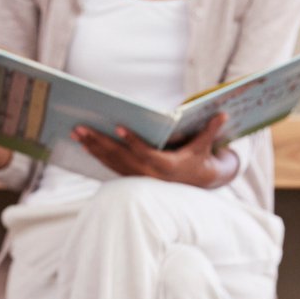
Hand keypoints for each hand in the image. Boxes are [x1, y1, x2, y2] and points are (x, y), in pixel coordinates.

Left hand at [74, 113, 237, 188]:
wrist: (192, 185)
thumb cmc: (197, 160)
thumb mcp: (204, 148)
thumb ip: (210, 131)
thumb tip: (223, 114)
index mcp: (165, 167)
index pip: (145, 153)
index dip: (132, 141)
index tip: (118, 127)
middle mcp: (147, 174)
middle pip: (119, 157)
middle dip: (98, 142)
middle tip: (80, 127)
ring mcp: (136, 177)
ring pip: (110, 162)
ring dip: (91, 147)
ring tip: (76, 132)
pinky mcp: (130, 177)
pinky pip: (109, 166)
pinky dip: (96, 154)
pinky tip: (83, 143)